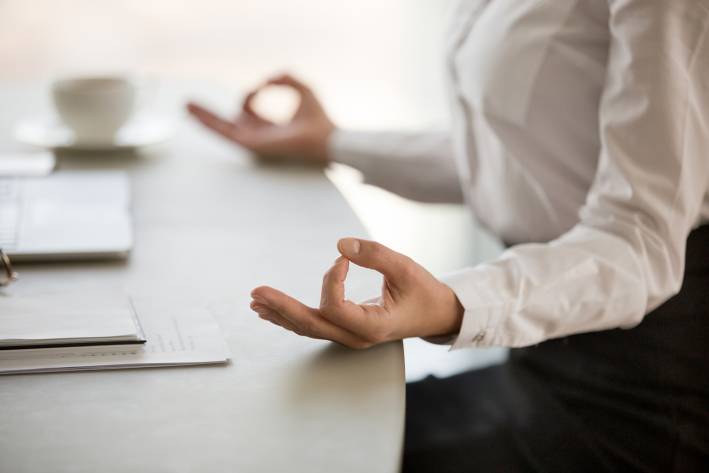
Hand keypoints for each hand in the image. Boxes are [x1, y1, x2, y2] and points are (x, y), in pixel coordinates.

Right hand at [187, 73, 334, 164]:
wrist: (326, 138)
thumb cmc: (319, 119)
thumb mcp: (302, 89)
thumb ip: (285, 78)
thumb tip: (266, 79)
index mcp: (269, 127)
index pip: (248, 110)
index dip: (251, 94)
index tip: (265, 85)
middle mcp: (259, 136)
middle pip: (227, 123)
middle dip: (208, 114)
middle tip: (188, 104)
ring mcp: (254, 142)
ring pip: (222, 128)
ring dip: (204, 117)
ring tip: (185, 105)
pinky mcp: (251, 144)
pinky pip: (226, 133)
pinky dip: (211, 123)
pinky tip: (196, 115)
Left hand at [250, 238, 463, 348]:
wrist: (436, 314)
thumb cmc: (424, 292)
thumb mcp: (406, 269)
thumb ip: (376, 255)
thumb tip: (340, 245)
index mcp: (373, 327)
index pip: (335, 307)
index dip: (331, 279)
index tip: (344, 258)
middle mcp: (356, 337)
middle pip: (310, 324)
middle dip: (281, 307)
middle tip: (256, 292)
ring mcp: (349, 336)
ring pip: (307, 328)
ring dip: (280, 313)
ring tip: (255, 302)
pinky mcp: (345, 329)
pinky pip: (314, 324)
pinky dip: (290, 316)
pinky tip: (271, 310)